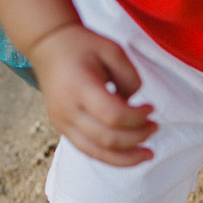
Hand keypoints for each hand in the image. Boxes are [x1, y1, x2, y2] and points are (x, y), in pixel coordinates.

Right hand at [28, 23, 156, 166]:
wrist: (47, 45)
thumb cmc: (83, 46)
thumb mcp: (112, 50)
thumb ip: (129, 77)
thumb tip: (134, 105)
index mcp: (79, 87)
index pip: (114, 116)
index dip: (138, 118)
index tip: (151, 108)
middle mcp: (67, 109)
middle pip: (108, 138)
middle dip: (138, 137)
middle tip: (155, 126)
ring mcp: (62, 122)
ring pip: (97, 153)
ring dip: (127, 158)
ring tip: (148, 153)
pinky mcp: (62, 128)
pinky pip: (90, 151)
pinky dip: (112, 157)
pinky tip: (131, 155)